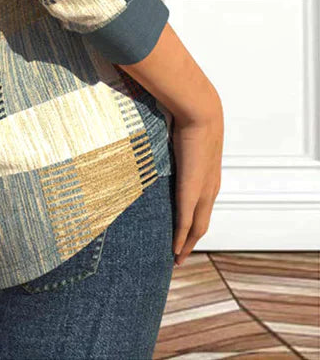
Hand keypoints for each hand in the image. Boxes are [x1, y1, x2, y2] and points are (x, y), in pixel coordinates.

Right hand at [171, 92, 223, 264]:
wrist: (201, 111)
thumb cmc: (189, 114)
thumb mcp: (182, 133)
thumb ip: (173, 140)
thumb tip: (159, 134)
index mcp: (209, 175)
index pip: (203, 206)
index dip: (194, 222)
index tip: (185, 234)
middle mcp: (210, 187)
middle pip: (202, 224)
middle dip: (190, 242)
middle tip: (179, 256)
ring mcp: (203, 191)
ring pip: (196, 228)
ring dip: (186, 244)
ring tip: (176, 258)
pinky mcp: (192, 191)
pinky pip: (186, 222)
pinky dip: (180, 238)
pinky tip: (174, 250)